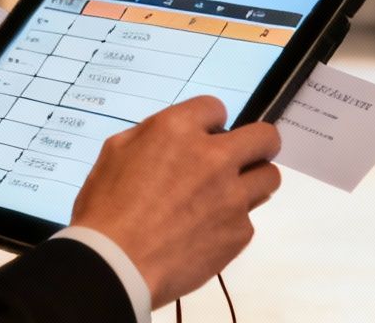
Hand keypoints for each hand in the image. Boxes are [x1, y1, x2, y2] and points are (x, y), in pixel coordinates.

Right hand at [69, 96, 282, 306]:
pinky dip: (233, 221)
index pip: (216, 108)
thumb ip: (151, 134)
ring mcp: (232, 196)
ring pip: (269, 177)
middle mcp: (213, 157)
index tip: (205, 136)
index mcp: (178, 130)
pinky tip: (207, 230)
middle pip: (265, 138)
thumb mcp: (115, 151)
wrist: (116, 265)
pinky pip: (250, 218)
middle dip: (256, 144)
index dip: (209, 122)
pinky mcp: (239, 232)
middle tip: (242, 156)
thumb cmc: (106, 209)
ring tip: (227, 195)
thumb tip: (172, 136)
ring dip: (251, 181)